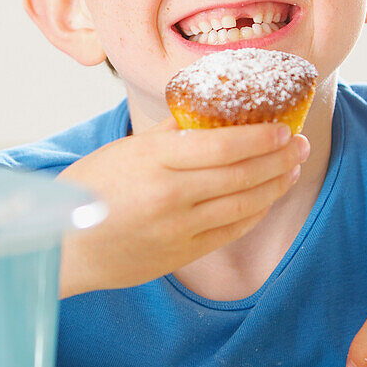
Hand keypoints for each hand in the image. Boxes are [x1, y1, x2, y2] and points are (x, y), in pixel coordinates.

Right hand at [57, 117, 308, 297]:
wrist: (66, 248)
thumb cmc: (89, 192)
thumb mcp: (123, 151)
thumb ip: (167, 134)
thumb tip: (206, 112)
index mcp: (154, 161)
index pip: (222, 145)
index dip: (260, 138)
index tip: (282, 128)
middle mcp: (170, 195)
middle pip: (241, 175)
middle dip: (279, 158)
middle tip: (299, 144)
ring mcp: (178, 229)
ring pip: (243, 205)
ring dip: (274, 185)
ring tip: (291, 169)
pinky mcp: (181, 255)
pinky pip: (230, 232)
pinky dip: (254, 213)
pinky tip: (265, 199)